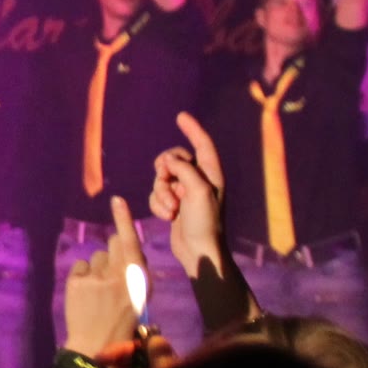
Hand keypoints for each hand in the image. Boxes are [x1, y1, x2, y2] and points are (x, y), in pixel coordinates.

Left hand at [63, 195, 143, 357]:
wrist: (97, 346)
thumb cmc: (123, 323)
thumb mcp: (140, 297)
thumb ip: (136, 273)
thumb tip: (129, 251)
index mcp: (138, 279)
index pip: (132, 242)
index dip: (124, 219)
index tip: (117, 200)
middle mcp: (118, 274)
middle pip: (114, 243)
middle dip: (114, 252)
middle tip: (111, 274)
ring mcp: (96, 277)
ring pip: (96, 257)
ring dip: (98, 268)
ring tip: (98, 291)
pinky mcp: (77, 282)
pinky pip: (80, 267)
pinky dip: (82, 276)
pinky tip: (85, 293)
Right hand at [150, 111, 226, 278]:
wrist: (198, 250)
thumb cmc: (205, 221)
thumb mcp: (198, 190)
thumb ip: (183, 168)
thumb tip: (168, 162)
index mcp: (211, 174)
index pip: (203, 144)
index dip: (193, 129)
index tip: (181, 116)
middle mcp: (198, 180)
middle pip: (173, 159)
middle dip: (164, 169)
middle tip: (165, 178)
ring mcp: (184, 193)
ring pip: (161, 179)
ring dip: (161, 193)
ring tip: (171, 209)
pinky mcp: (172, 205)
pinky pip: (156, 195)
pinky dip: (158, 204)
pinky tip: (167, 216)